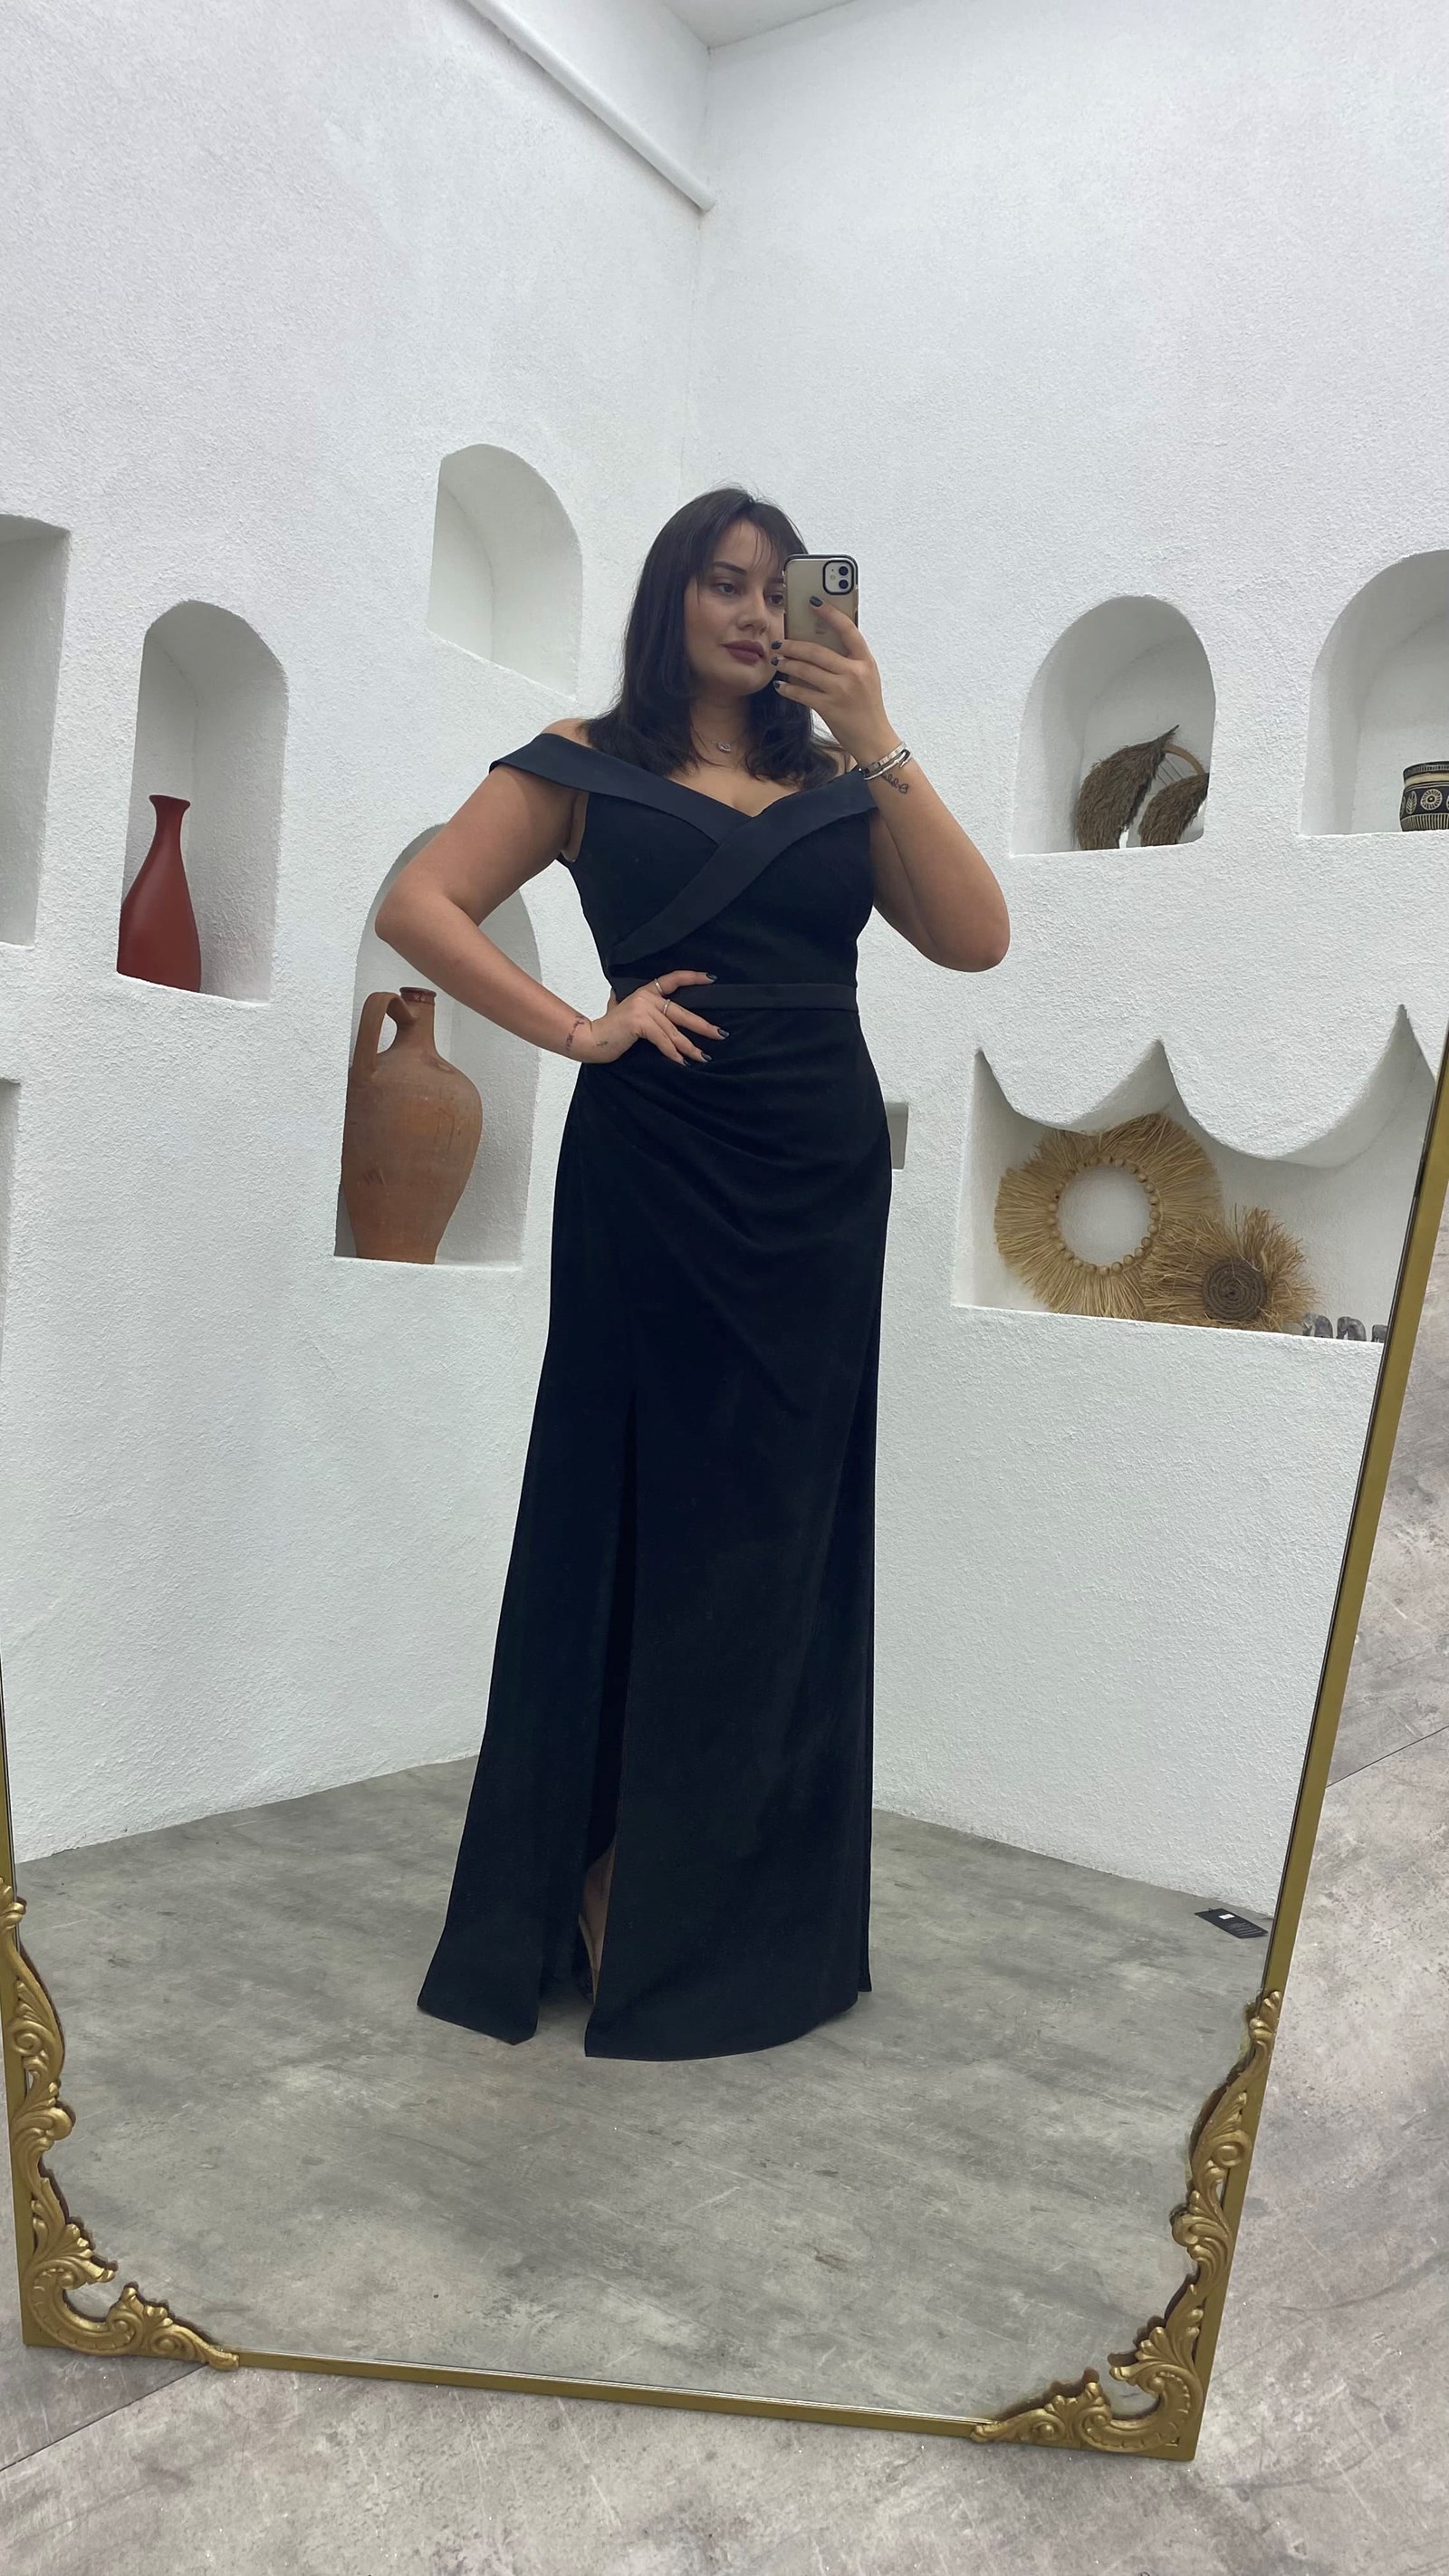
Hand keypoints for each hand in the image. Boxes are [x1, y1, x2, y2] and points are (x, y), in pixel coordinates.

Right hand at [575, 969, 725, 1065]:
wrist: (589, 1039)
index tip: (712, 979)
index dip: (693, 978)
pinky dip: (672, 1053)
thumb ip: (639, 1008)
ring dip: (689, 1047)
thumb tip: (656, 1015)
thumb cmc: (608, 1029)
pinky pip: (662, 1040)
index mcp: (645, 992)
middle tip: (720, 1034)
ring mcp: (642, 1008)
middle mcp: (646, 997)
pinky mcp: (639, 1022)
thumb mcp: (625, 1012)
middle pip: (681, 1012)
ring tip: (702, 1057)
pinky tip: (681, 1062)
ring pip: (673, 1031)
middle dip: (702, 1026)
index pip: (672, 979)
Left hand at [770, 602, 897, 765]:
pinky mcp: (829, 708)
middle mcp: (854, 673)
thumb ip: (849, 660)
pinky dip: (788, 689)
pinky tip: (780, 686)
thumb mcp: (866, 678)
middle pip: (817, 651)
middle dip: (793, 646)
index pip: (848, 629)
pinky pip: (801, 693)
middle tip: (779, 643)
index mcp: (865, 661)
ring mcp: (841, 691)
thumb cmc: (867, 706)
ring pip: (805, 670)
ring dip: (787, 664)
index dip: (830, 613)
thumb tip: (819, 643)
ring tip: (777, 661)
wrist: (874, 739)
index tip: (814, 602)